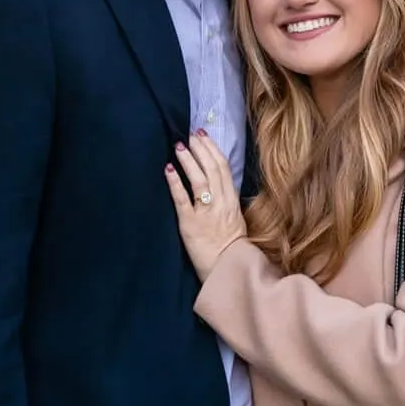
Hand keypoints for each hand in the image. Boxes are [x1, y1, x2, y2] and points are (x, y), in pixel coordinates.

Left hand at [165, 132, 247, 282]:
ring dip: (188, 160)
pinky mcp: (190, 224)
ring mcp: (205, 212)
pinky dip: (175, 182)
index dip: (213, 150)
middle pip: (212, 169)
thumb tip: (218, 186)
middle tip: (190, 135)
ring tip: (179, 146)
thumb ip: (227, 203)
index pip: (223, 168)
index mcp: (232, 201)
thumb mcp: (235, 221)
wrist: (228, 270)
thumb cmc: (232, 250)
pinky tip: (168, 169)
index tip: (204, 136)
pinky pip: (182, 199)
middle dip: (201, 149)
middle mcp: (220, 203)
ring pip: (198, 180)